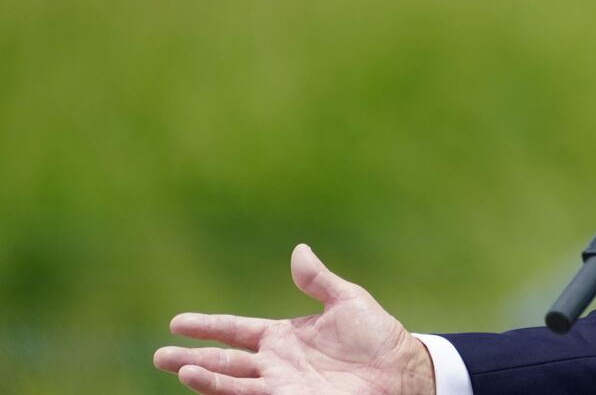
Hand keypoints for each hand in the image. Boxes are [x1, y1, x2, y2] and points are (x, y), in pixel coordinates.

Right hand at [154, 244, 435, 394]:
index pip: (235, 331)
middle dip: (191, 359)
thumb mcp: (347, 301)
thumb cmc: (378, 337)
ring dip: (206, 378)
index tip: (176, 323)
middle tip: (159, 357)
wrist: (401, 370)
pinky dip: (228, 392)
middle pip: (224, 361)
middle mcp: (275, 363)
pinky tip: (208, 386)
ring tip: (181, 370)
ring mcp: (280, 384)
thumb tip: (299, 250)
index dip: (207, 327)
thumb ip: (318, 281)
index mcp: (284, 336)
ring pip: (232, 382)